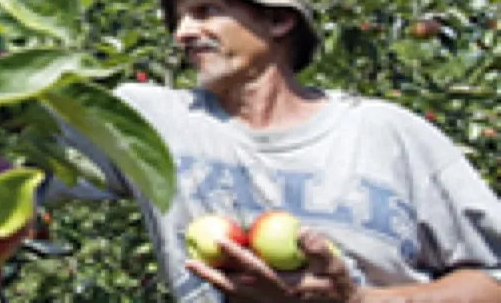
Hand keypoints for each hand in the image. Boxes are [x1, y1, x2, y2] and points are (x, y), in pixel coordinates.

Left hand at [185, 228, 362, 301]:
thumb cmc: (337, 283)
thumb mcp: (334, 265)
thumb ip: (318, 249)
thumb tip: (301, 230)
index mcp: (284, 288)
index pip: (255, 269)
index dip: (236, 254)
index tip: (220, 239)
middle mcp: (271, 300)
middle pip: (234, 288)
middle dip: (210, 274)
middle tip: (189, 261)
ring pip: (234, 295)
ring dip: (214, 282)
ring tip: (194, 266)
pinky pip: (241, 300)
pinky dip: (226, 289)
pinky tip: (216, 277)